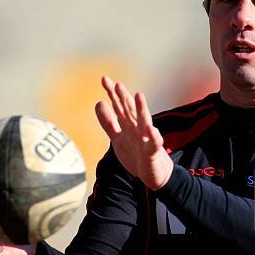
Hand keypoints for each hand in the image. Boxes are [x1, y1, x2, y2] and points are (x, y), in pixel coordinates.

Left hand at [95, 76, 173, 190]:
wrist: (155, 174)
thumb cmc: (137, 154)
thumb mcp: (117, 138)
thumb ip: (108, 122)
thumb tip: (98, 103)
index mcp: (129, 125)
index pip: (120, 106)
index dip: (112, 94)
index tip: (104, 79)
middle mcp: (138, 128)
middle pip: (131, 110)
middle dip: (124, 98)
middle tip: (117, 84)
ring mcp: (147, 139)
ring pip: (144, 122)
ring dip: (142, 109)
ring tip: (139, 95)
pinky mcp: (154, 152)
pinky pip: (154, 143)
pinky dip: (154, 136)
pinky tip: (151, 129)